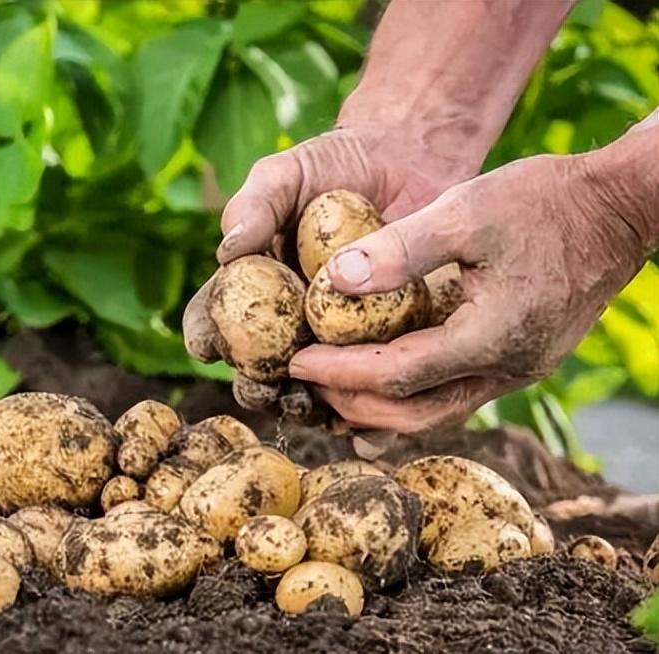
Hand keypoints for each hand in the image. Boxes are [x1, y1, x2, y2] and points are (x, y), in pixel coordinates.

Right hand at [184, 126, 475, 415]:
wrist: (409, 158)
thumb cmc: (333, 163)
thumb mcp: (287, 173)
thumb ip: (255, 205)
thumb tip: (228, 250)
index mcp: (251, 287)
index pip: (214, 318)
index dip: (206, 337)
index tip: (209, 346)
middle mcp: (287, 322)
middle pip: (259, 370)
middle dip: (257, 387)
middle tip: (266, 389)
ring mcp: (336, 339)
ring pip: (314, 391)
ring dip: (310, 410)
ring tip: (317, 410)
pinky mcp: (386, 346)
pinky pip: (374, 390)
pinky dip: (371, 420)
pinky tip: (372, 431)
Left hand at [287, 143, 656, 432]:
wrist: (619, 207)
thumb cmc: (545, 200)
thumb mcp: (468, 210)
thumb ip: (402, 248)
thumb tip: (334, 281)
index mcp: (491, 337)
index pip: (397, 375)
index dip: (340, 372)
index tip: (295, 362)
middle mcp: (507, 368)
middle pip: (414, 412)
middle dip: (352, 402)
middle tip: (304, 380)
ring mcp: (518, 370)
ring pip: (436, 411)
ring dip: (380, 406)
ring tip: (330, 388)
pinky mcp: (520, 359)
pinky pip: (455, 392)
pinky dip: (411, 392)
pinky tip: (379, 380)